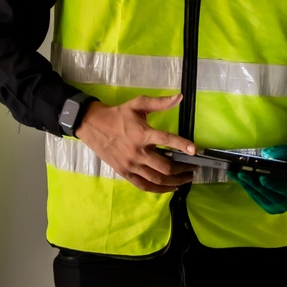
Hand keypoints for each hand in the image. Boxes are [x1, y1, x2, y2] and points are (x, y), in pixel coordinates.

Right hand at [74, 93, 195, 192]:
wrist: (92, 125)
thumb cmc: (117, 115)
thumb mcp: (138, 104)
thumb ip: (160, 102)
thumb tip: (180, 97)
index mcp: (142, 134)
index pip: (167, 141)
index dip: (182, 146)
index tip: (195, 151)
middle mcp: (137, 152)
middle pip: (165, 167)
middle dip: (183, 169)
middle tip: (193, 167)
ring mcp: (130, 165)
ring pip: (157, 179)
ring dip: (175, 181)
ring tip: (186, 179)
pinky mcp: (124, 173)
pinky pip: (144, 186)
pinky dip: (159, 189)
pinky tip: (170, 187)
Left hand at [233, 142, 286, 215]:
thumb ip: (283, 152)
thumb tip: (266, 155)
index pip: (284, 189)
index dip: (273, 184)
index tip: (262, 178)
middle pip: (267, 192)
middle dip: (252, 182)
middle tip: (240, 172)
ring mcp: (276, 206)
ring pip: (258, 195)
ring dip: (245, 184)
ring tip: (233, 173)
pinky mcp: (268, 205)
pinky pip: (255, 196)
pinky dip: (247, 186)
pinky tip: (238, 177)